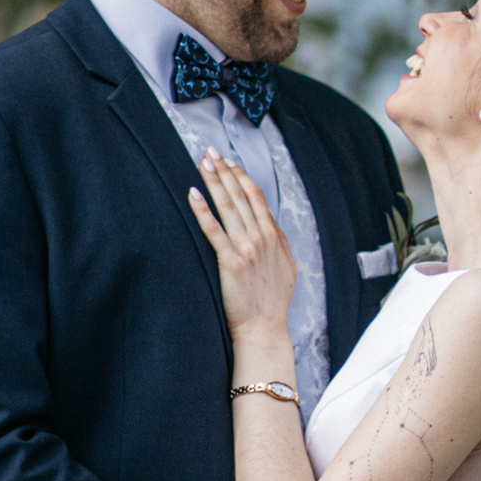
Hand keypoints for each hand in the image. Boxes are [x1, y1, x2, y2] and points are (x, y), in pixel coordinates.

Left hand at [188, 149, 298, 340]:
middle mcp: (261, 237)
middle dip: (225, 171)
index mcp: (273, 236)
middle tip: (211, 152)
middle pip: (241, 195)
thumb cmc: (273, 302)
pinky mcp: (230, 261)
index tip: (230, 162)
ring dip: (215, 181)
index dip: (242, 177)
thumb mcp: (286, 268)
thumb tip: (273, 229)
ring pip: (229, 206)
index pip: (257, 197)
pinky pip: (214, 230)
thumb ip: (279, 245)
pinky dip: (203, 210)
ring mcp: (247, 248)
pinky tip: (194, 194)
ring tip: (203, 163)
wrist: (264, 328)